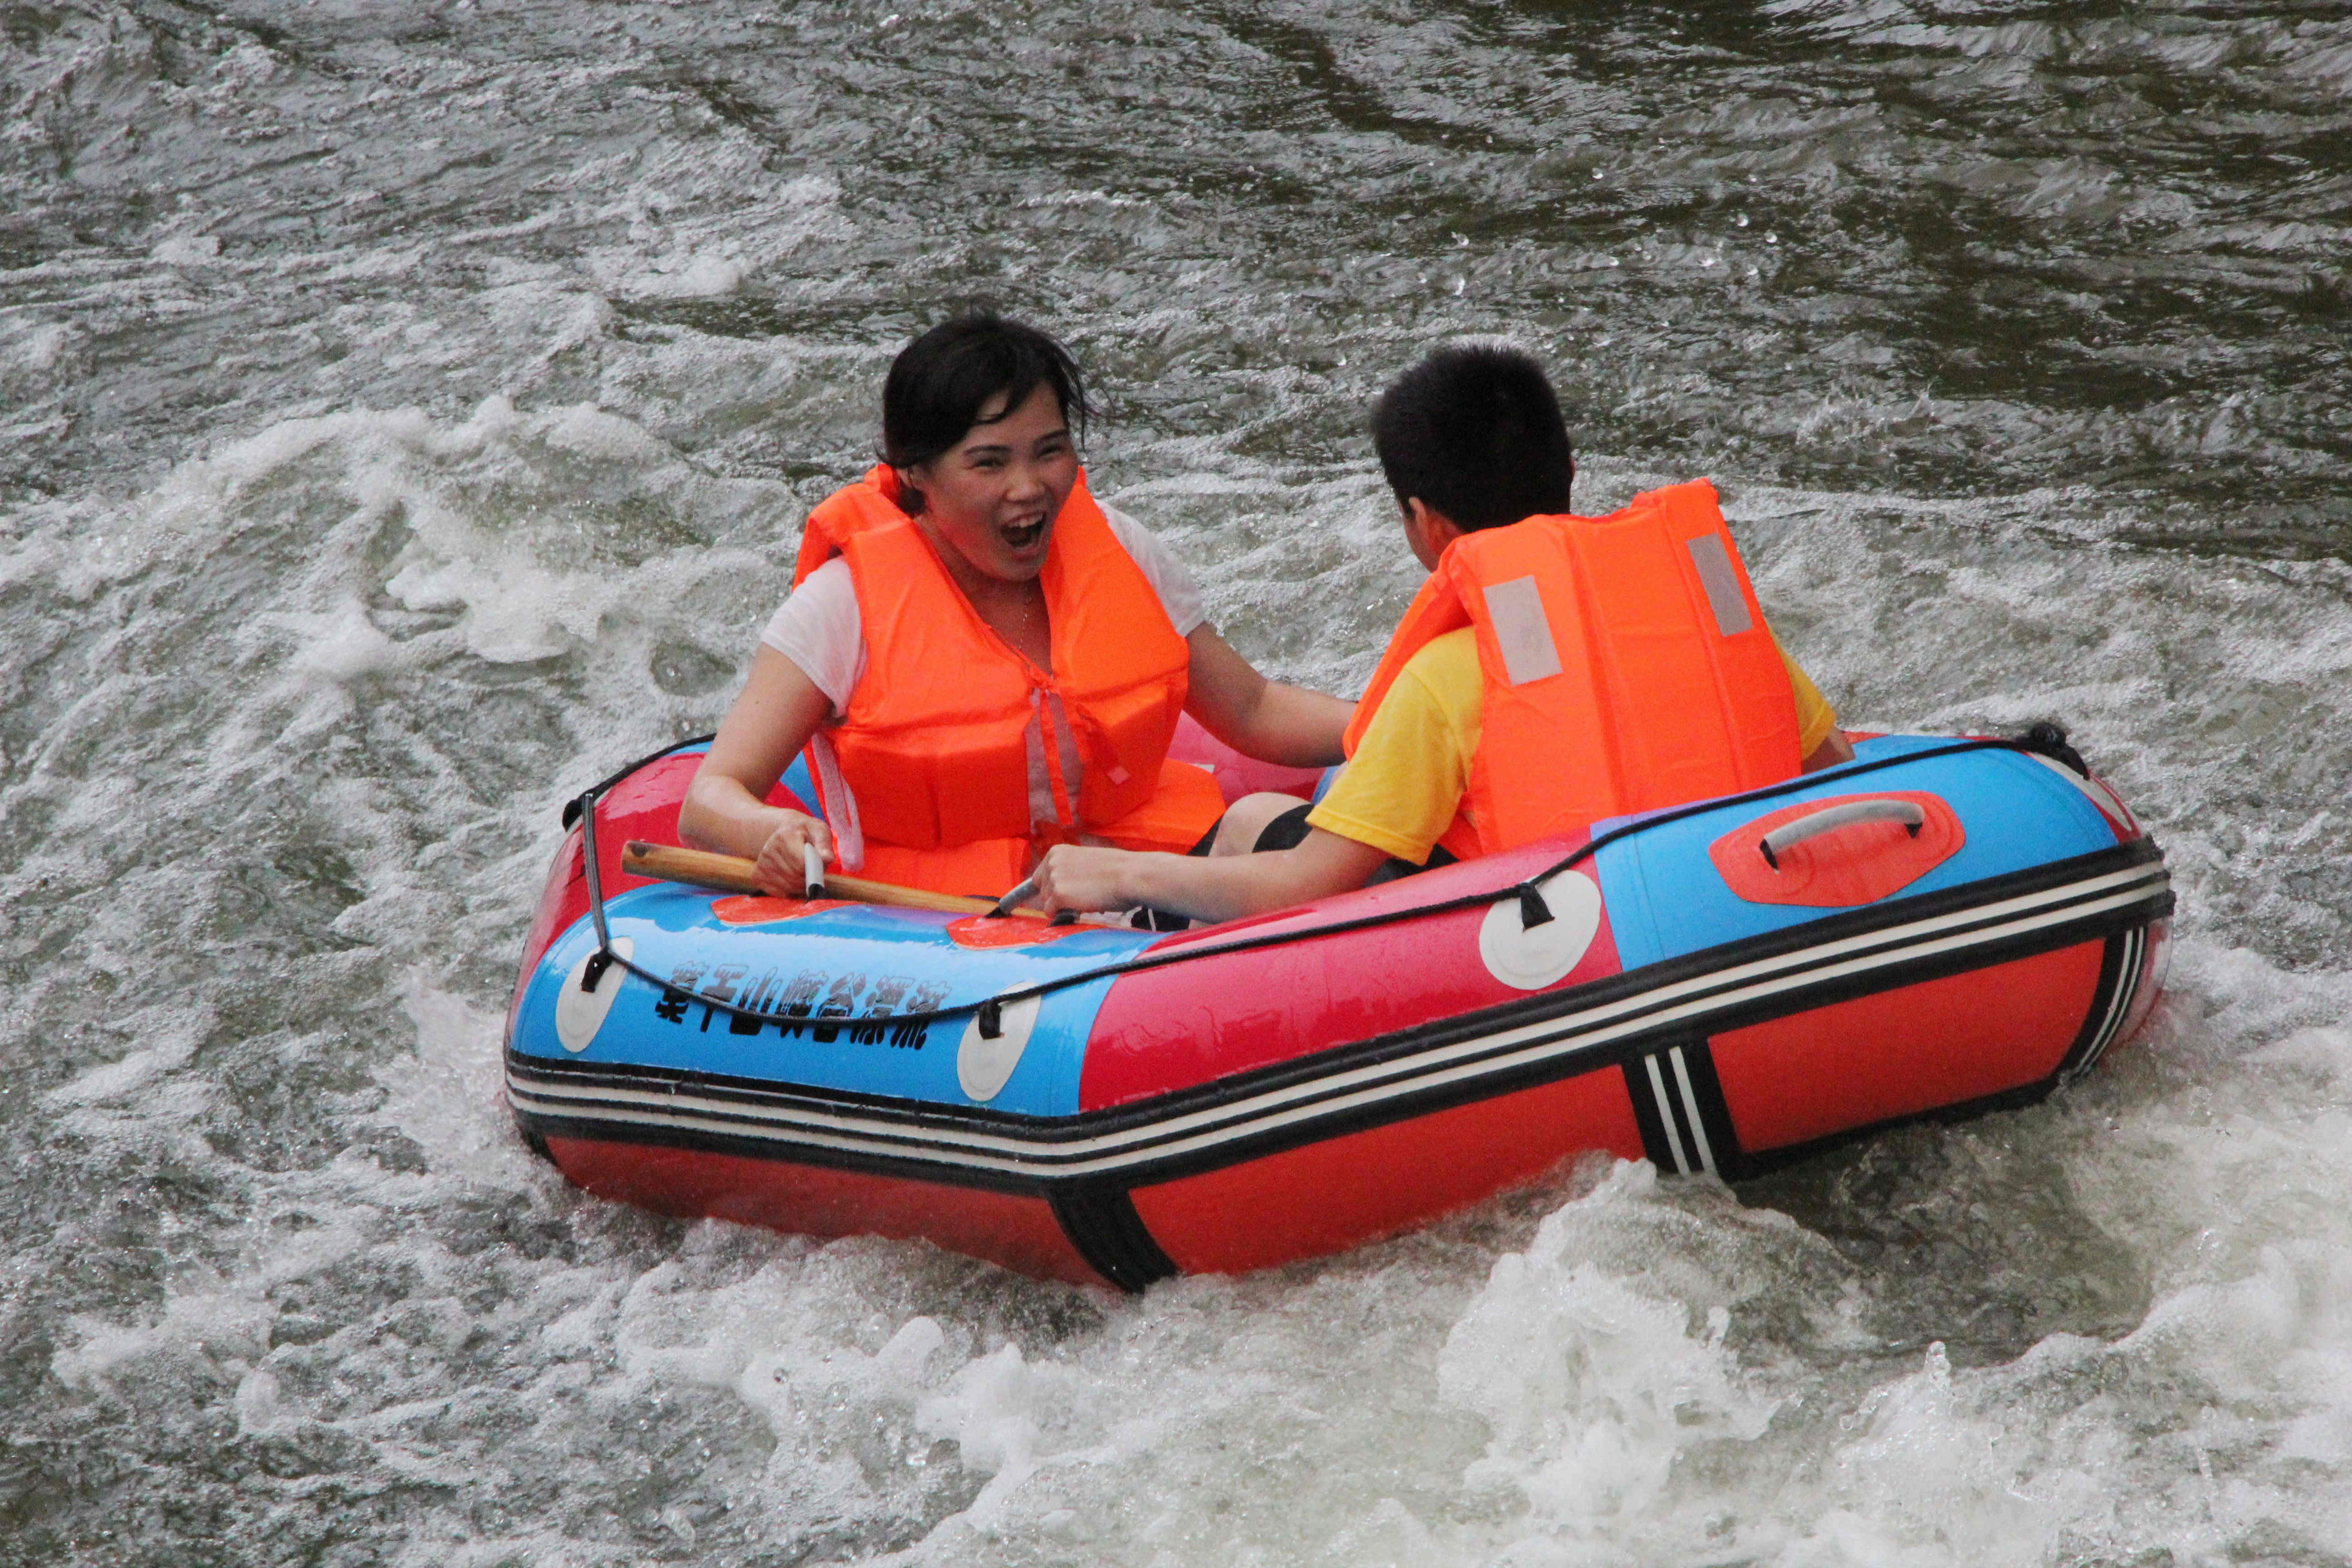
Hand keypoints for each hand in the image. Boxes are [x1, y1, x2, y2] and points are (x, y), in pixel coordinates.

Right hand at [751, 810, 834, 896]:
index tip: (818, 864)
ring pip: (787, 887)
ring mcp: (761, 864)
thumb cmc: (805, 833)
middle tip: (812, 868)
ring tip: (802, 872)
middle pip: (795, 877)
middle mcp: (768, 850)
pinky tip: (791, 878)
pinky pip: (778, 893)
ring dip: (800, 885)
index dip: (814, 868)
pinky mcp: (757, 876)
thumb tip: (826, 858)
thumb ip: (824, 845)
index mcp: (784, 836)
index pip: (801, 864)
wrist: (784, 832)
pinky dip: (789, 891)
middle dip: (808, 878)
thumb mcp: (819, 831)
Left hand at [1027, 844, 1141, 915]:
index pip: (1040, 876)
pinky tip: (1080, 907)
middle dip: (1056, 897)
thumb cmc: (1116, 869)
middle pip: (1042, 890)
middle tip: (1080, 896)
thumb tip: (1060, 887)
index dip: (1052, 887)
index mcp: (1057, 851)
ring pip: (1046, 902)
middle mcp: (1051, 862)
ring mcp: (1054, 878)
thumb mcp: (1086, 861)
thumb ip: (1069, 869)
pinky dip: (1062, 914)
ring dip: (1062, 906)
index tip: (1064, 891)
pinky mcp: (1058, 894)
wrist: (1130, 875)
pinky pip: (1050, 912)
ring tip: (1084, 900)